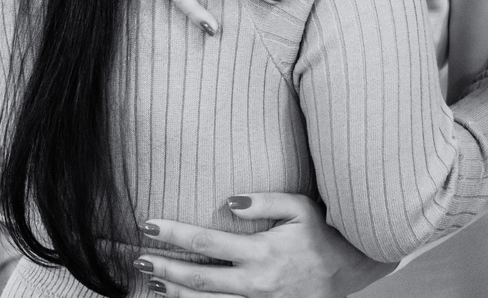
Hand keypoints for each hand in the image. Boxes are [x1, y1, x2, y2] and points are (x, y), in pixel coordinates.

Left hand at [137, 193, 395, 297]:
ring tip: (152, 282)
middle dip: (166, 268)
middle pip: (199, 278)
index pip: (207, 242)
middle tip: (140, 259)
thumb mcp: (301, 208)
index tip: (150, 226)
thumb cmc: (322, 234)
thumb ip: (267, 201)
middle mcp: (255, 281)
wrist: (348, 271)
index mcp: (261, 252)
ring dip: (177, 293)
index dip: (175, 234)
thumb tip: (231, 200)